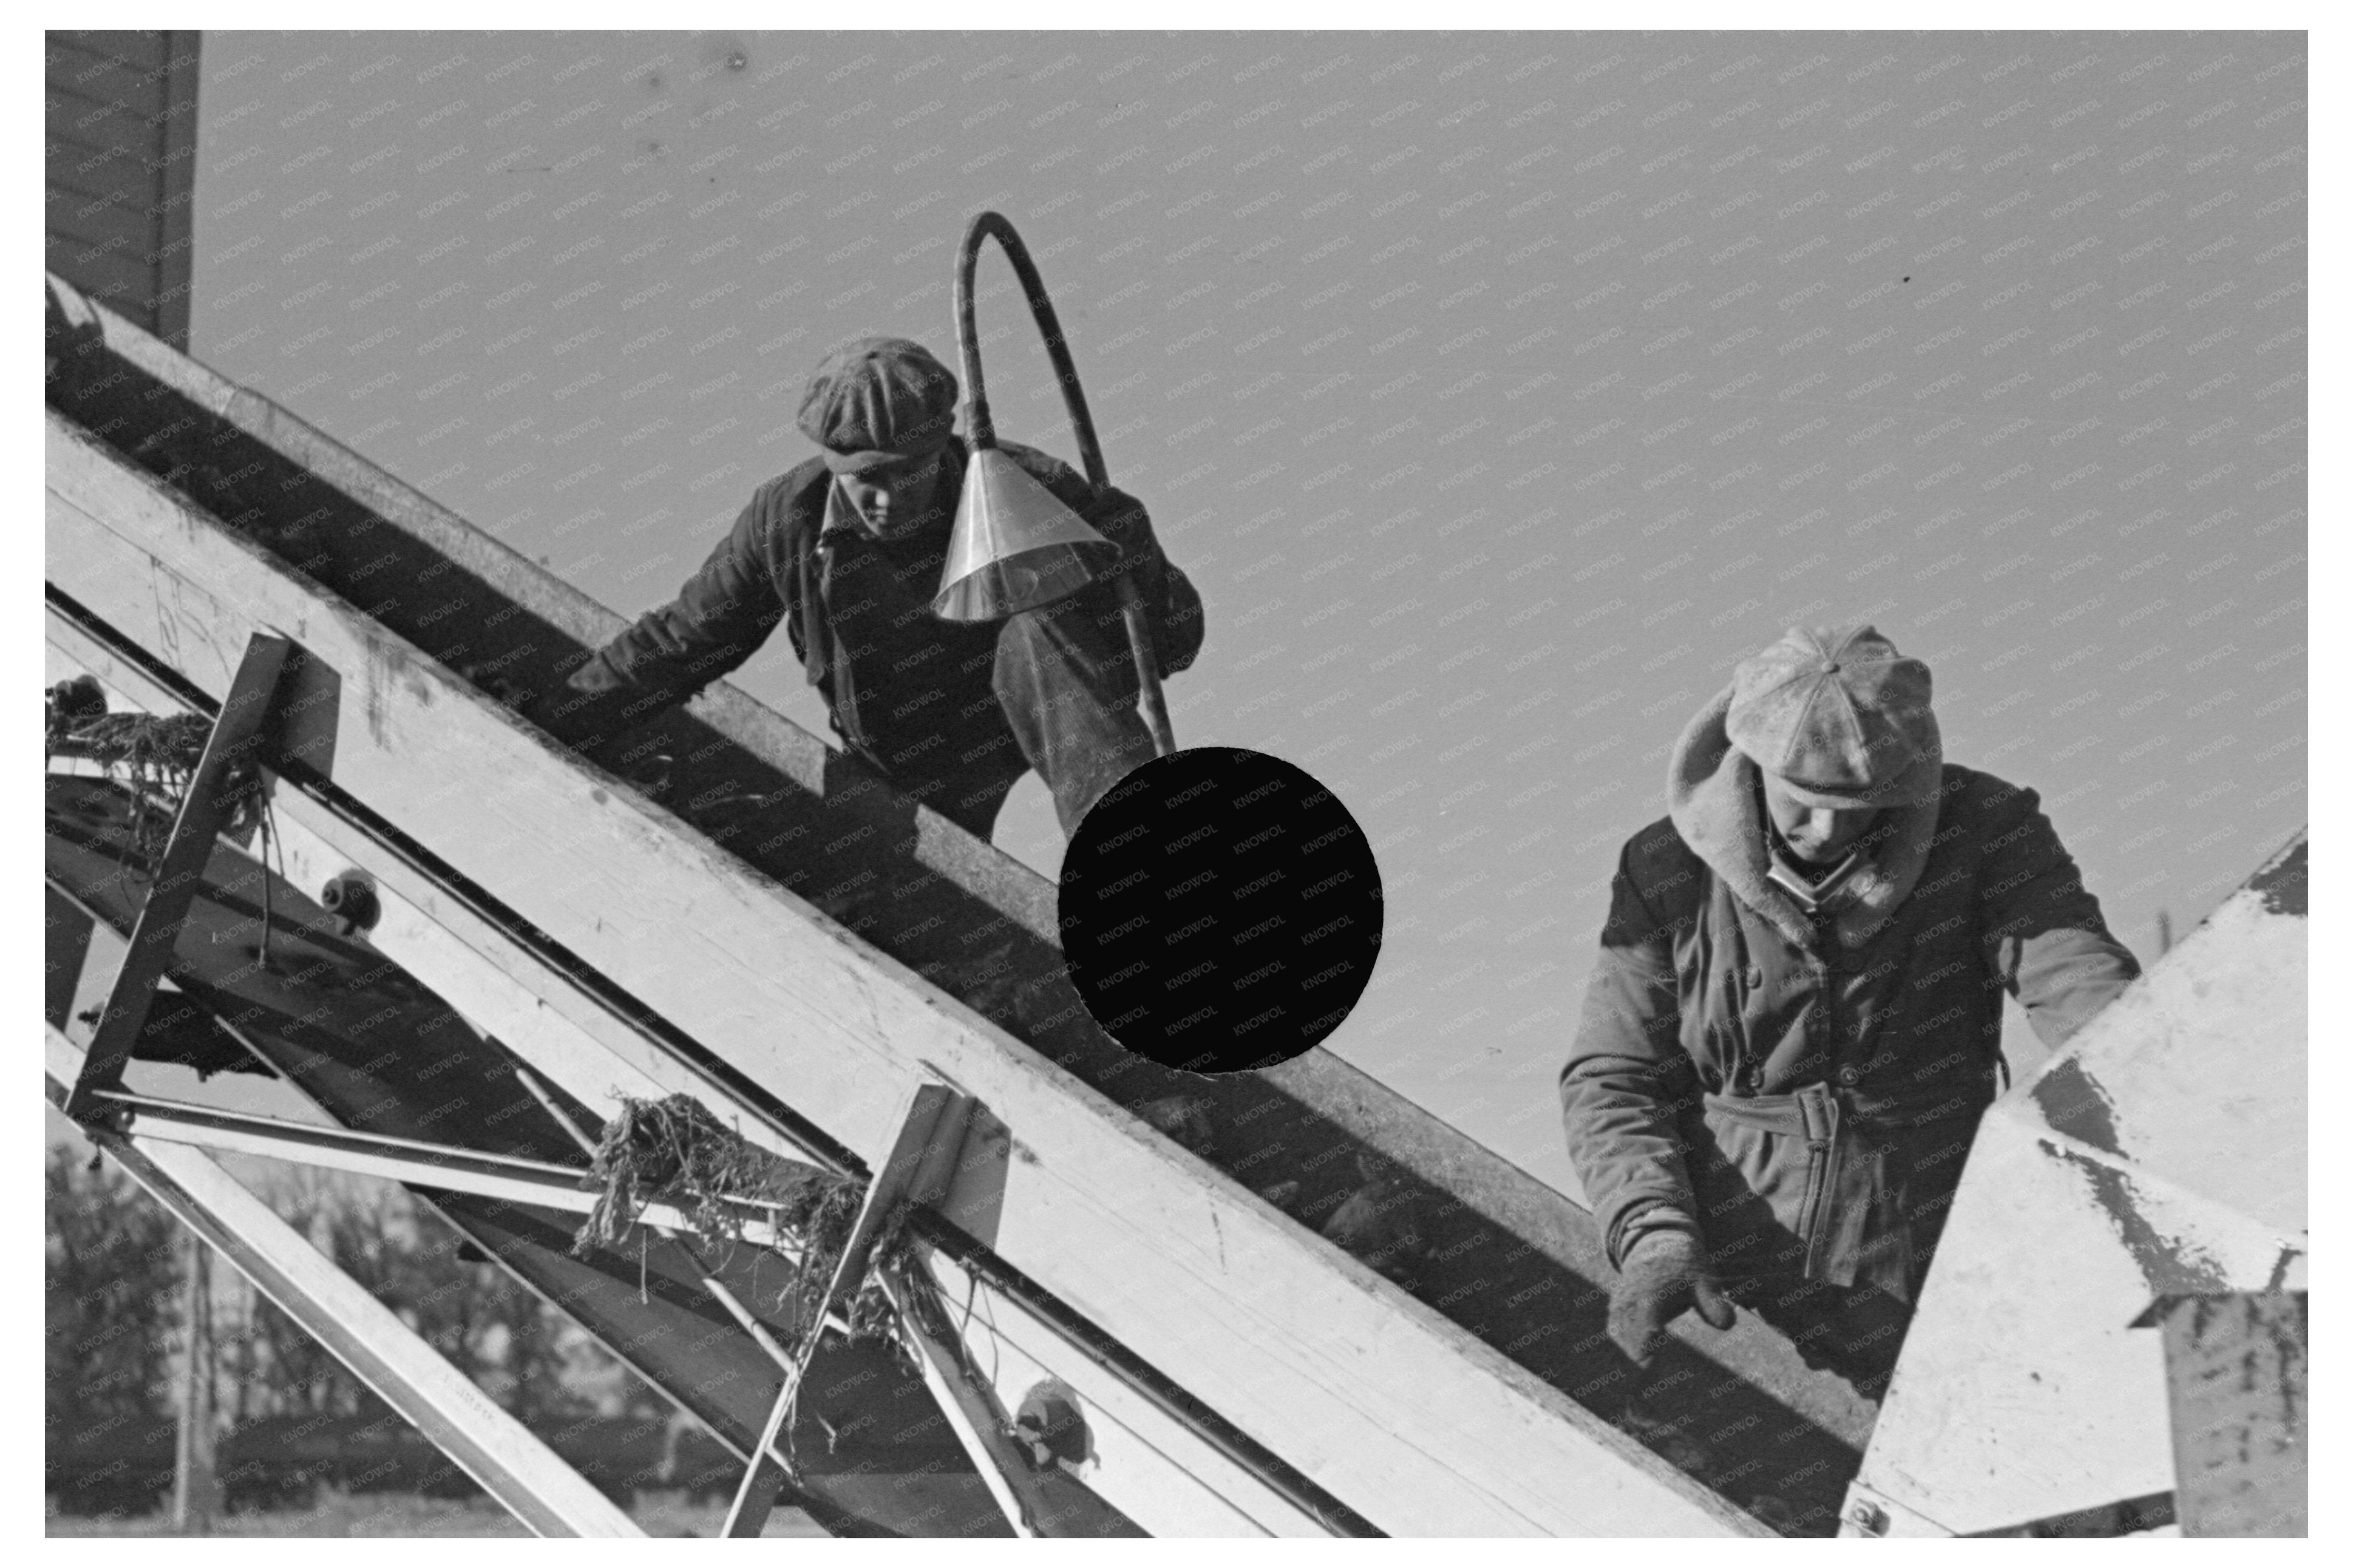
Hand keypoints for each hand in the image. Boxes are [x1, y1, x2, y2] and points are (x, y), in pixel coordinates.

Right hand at [1607, 1230, 1735, 1364]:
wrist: (1658, 1243)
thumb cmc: (1685, 1266)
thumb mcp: (1705, 1280)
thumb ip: (1714, 1303)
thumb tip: (1727, 1325)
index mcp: (1652, 1295)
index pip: (1646, 1326)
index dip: (1646, 1348)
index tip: (1648, 1367)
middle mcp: (1632, 1299)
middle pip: (1629, 1336)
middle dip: (1639, 1355)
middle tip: (1648, 1379)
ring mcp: (1622, 1302)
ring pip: (1620, 1333)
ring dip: (1632, 1349)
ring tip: (1644, 1369)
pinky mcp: (1618, 1305)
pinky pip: (1616, 1327)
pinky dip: (1625, 1340)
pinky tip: (1639, 1351)